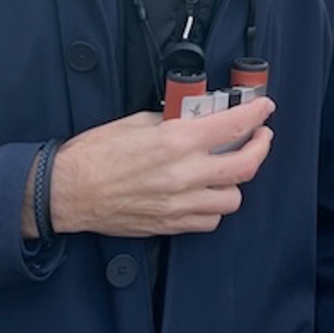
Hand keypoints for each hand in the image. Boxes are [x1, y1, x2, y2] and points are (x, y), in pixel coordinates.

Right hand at [43, 97, 275, 236]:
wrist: (68, 191)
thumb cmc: (94, 155)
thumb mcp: (136, 121)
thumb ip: (172, 121)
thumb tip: (193, 117)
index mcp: (176, 142)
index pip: (233, 126)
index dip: (257, 114)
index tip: (264, 108)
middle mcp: (184, 174)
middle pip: (246, 165)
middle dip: (261, 146)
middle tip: (260, 136)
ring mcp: (180, 203)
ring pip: (233, 198)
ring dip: (236, 182)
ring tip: (229, 169)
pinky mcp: (171, 224)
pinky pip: (210, 220)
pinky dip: (215, 207)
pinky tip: (207, 194)